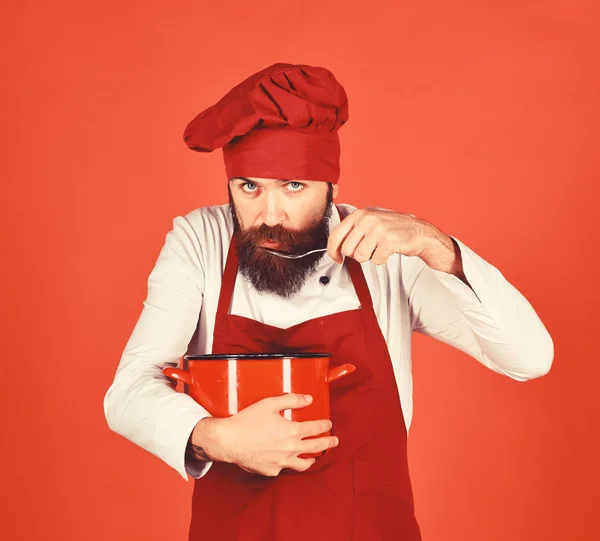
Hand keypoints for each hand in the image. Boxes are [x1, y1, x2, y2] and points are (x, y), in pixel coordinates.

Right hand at [190, 393, 338, 476]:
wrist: (229, 440)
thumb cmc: (247, 421)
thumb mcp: (270, 404)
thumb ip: (292, 400)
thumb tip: (308, 399)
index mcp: (292, 431)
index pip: (316, 429)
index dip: (325, 426)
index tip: (329, 424)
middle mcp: (290, 449)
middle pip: (316, 447)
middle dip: (328, 443)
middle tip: (334, 441)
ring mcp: (282, 462)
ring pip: (303, 464)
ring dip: (312, 459)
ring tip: (315, 457)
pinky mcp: (272, 470)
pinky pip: (284, 468)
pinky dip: (288, 463)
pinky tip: (288, 460)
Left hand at [327, 207, 433, 264]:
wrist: (419, 232)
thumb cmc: (393, 229)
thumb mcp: (370, 222)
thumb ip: (352, 230)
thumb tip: (334, 247)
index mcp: (360, 214)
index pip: (335, 235)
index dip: (333, 251)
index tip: (337, 258)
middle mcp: (367, 219)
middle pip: (347, 249)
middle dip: (356, 255)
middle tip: (368, 250)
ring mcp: (378, 229)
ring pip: (360, 256)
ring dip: (369, 257)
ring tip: (379, 248)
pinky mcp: (389, 240)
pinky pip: (376, 260)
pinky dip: (382, 259)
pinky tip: (388, 250)